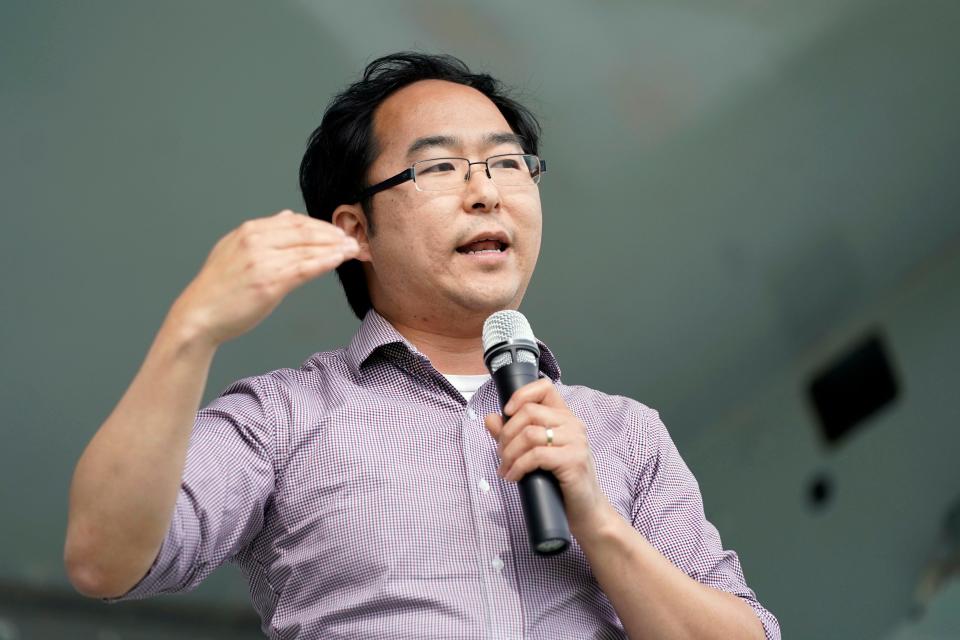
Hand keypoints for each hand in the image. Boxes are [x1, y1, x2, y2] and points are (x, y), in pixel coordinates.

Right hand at [170, 210, 357, 346]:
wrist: (199, 314)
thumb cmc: (220, 288)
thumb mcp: (235, 249)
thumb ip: (263, 232)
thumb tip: (287, 216)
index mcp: (249, 230)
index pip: (295, 222)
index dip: (321, 226)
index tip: (339, 232)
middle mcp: (256, 241)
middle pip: (305, 232)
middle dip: (334, 235)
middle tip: (354, 239)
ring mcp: (263, 261)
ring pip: (308, 249)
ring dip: (335, 248)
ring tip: (354, 250)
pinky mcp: (269, 282)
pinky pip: (304, 268)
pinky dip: (325, 262)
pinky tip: (339, 260)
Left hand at [484, 378, 611, 537]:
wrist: (586, 511)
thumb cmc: (560, 482)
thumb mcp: (533, 454)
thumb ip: (512, 434)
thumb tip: (490, 418)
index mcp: (564, 417)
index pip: (544, 387)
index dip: (521, 394)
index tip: (507, 412)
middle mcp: (573, 424)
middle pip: (529, 412)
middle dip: (507, 434)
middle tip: (502, 455)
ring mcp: (576, 441)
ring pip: (529, 433)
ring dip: (510, 453)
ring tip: (506, 468)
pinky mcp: (574, 460)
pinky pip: (536, 455)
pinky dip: (518, 466)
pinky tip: (514, 477)